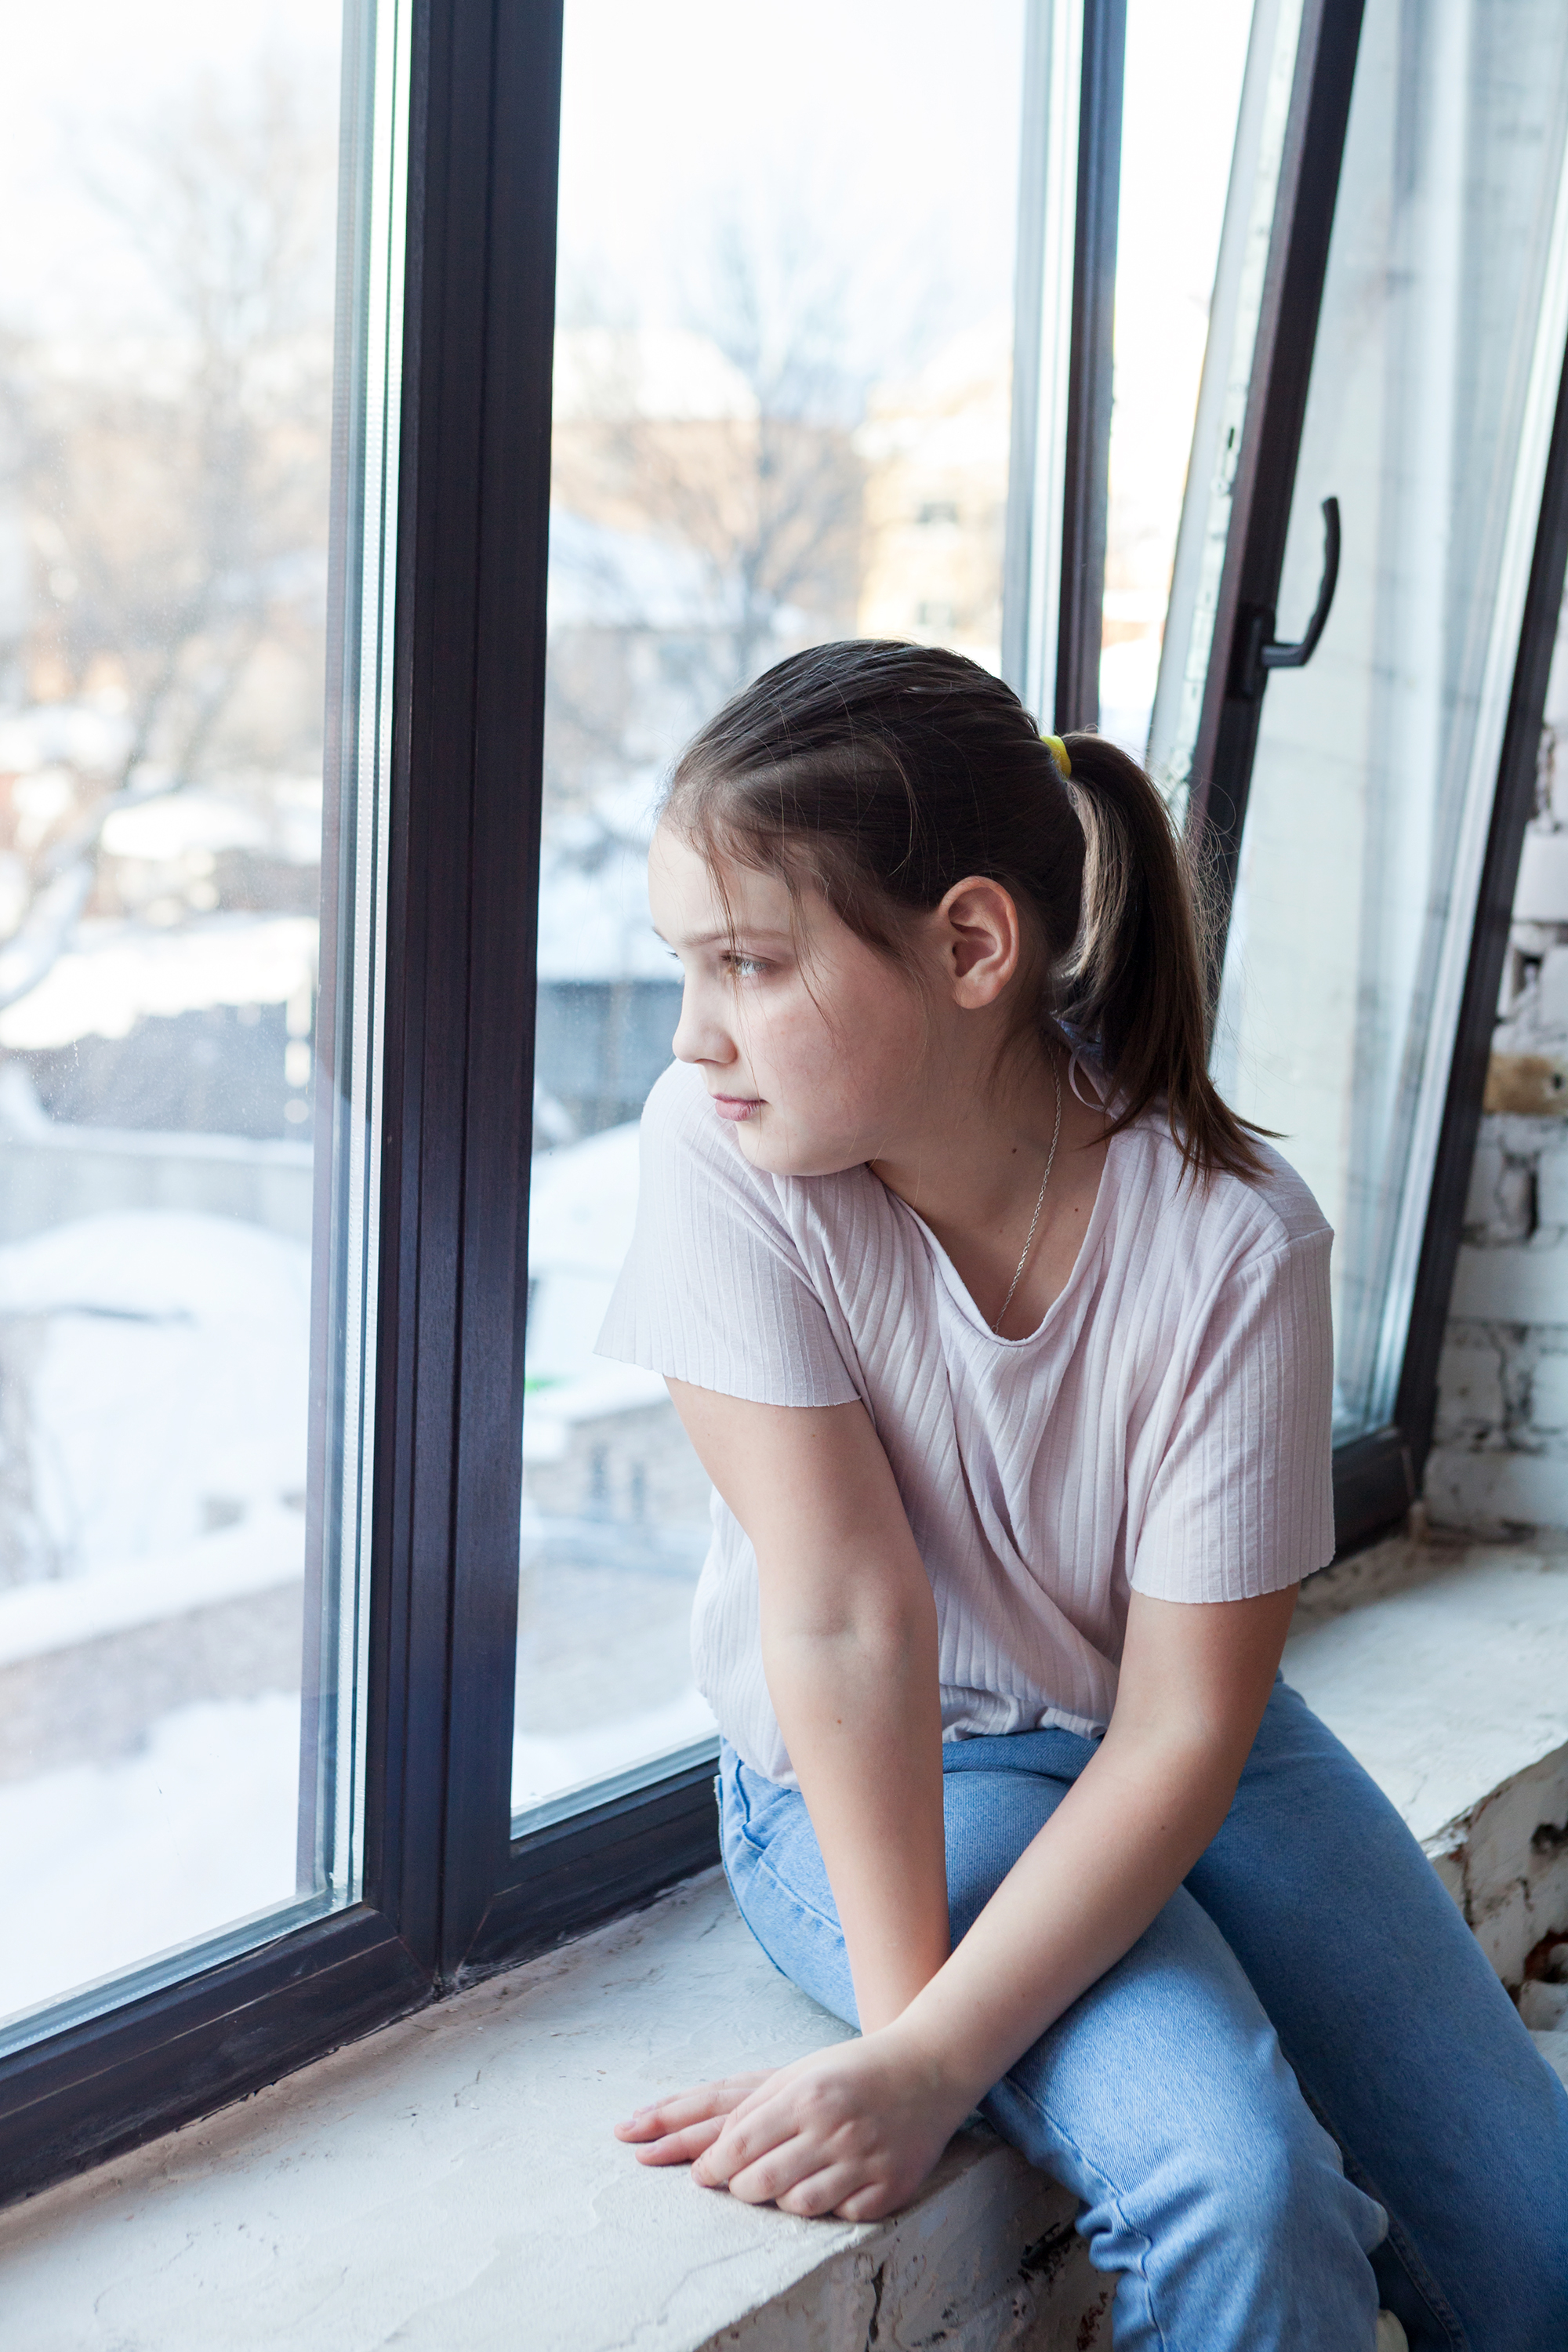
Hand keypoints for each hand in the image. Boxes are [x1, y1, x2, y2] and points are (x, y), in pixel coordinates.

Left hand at [626, 2030, 966, 2221]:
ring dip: (780, 2200)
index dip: (711, 2166)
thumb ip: (756, 2106)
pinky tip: (828, 2187)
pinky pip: (842, 2215)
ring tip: (780, 2185)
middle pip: (761, 2182)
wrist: (930, 2067)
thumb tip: (716, 2151)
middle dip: (739, 2188)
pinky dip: (828, 2207)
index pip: (738, 2146)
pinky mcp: (891, 2187)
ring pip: (797, 2206)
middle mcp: (834, 2129)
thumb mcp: (801, 2072)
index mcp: (806, 2095)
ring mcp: (865, 2161)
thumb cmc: (854, 2069)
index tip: (702, 2175)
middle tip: (738, 2184)